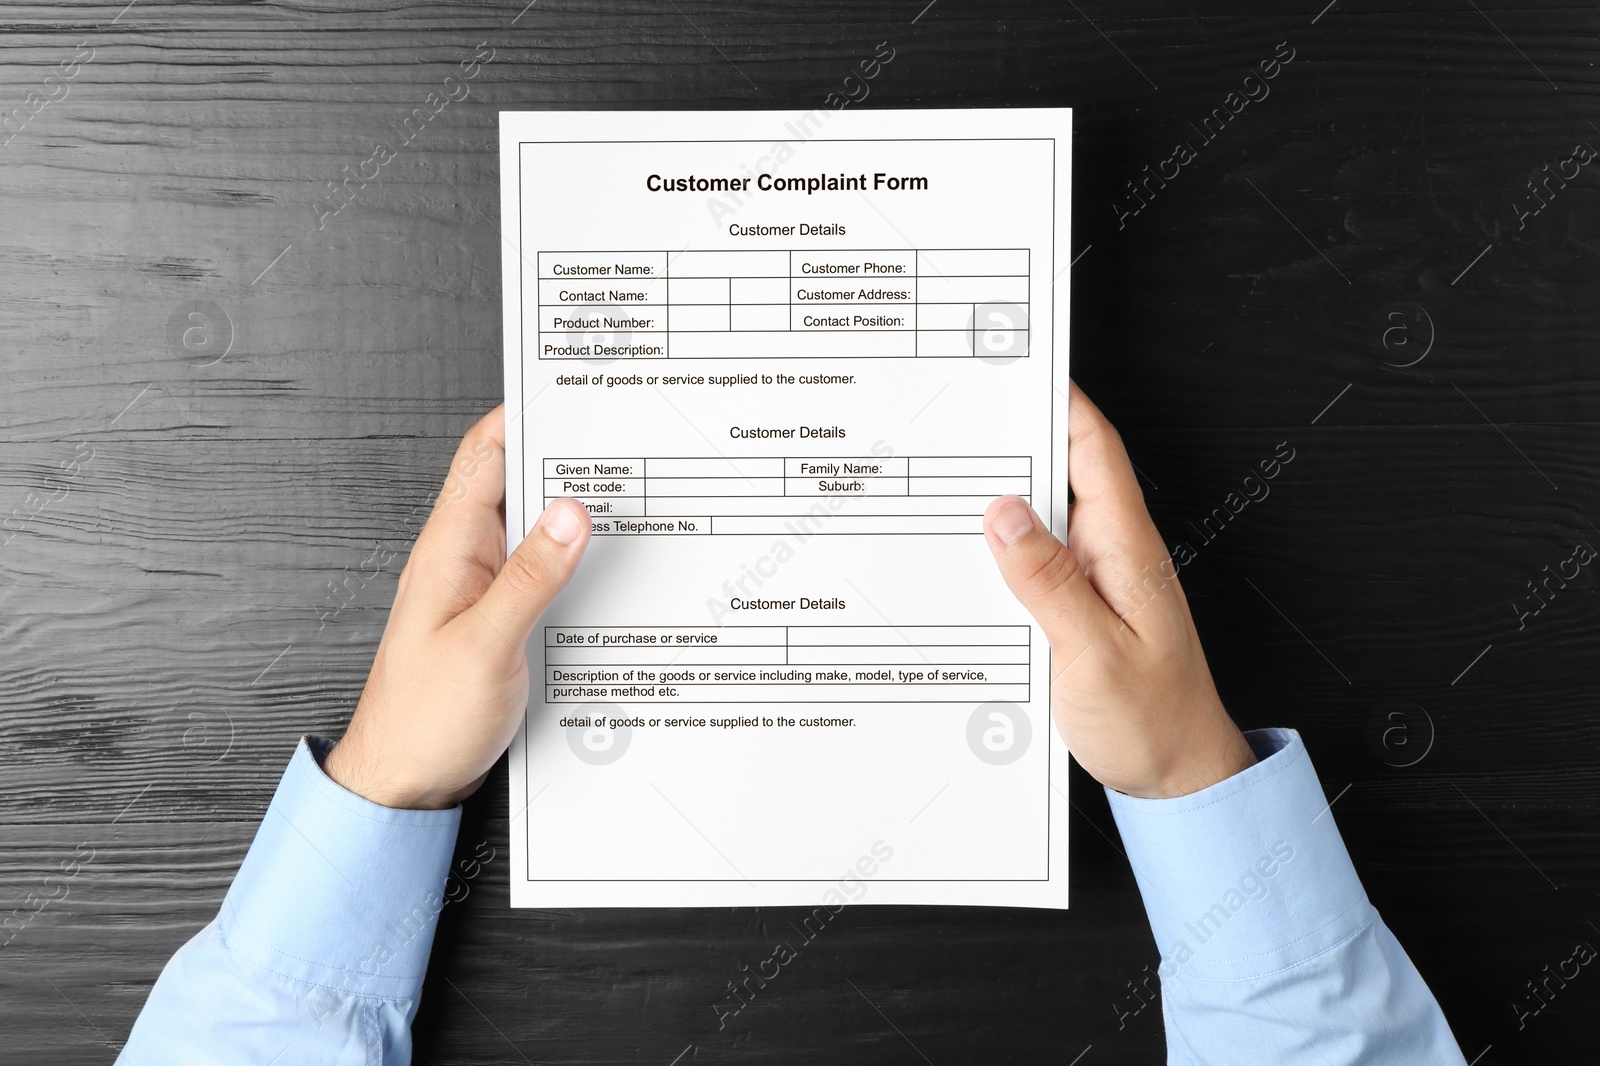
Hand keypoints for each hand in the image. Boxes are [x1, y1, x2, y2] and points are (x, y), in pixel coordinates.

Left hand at [324, 406, 591, 809]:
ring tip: (628, 496)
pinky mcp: (499, 619)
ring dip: (574, 512)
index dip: (525, 413)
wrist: (403, 783)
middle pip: (517, 482)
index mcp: (448, 546)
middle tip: (623, 438)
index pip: (485, 453)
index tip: (574, 392)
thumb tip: (571, 512)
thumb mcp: (486, 644)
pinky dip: (573, 560)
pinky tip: (604, 568)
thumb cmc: (422, 720)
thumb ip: (530, 577)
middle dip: (566, 456)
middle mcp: (463, 558)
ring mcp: (481, 588)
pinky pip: (540, 572)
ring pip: (534, 528)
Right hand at [982, 383, 1254, 798]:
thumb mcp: (1093, 653)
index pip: (1094, 451)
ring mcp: (1097, 581)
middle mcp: (1113, 554)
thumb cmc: (1153, 721)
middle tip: (959, 413)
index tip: (1017, 366)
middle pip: (1064, 473)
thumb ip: (1046, 582)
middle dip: (1016, 439)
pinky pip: (1037, 564)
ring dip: (1002, 496)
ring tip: (946, 477)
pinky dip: (1003, 550)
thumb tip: (1004, 515)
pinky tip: (969, 556)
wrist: (1179, 777)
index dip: (1060, 401)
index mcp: (1126, 549)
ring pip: (1043, 519)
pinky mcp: (1080, 611)